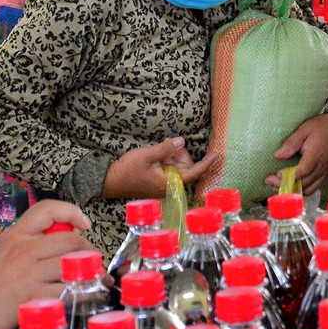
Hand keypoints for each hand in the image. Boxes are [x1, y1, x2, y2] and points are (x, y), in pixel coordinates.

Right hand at [0, 203, 89, 328]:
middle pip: (70, 239)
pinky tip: (84, 297)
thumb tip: (65, 237)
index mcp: (15, 235)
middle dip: (88, 250)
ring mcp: (28, 273)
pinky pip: (68, 290)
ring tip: (93, 280)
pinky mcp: (33, 296)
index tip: (83, 224)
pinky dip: (82, 293)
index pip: (47, 209)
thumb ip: (29, 243)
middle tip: (92, 262)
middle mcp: (22, 250)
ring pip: (73, 263)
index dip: (71, 212)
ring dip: (89, 272)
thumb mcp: (4, 252)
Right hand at [101, 138, 217, 200]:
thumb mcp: (146, 155)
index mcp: (168, 183)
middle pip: (186, 168)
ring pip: (177, 167)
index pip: (193, 172)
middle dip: (180, 154)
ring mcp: (164, 186)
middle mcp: (169, 187)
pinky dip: (166, 160)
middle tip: (168, 144)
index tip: (217, 154)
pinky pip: (169, 169)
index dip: (206, 163)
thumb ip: (165, 148)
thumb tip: (182, 142)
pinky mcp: (158, 183)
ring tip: (159, 149)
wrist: (110, 181)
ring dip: (171, 156)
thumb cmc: (127, 170)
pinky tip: (158, 154)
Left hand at [268, 115, 327, 193]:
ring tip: (277, 186)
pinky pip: (313, 189)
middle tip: (269, 181)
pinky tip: (290, 187)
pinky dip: (301, 191)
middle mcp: (322, 166)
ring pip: (308, 189)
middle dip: (285, 185)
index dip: (290, 175)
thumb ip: (291, 142)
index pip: (304, 170)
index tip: (277, 174)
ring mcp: (324, 173)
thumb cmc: (320, 128)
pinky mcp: (324, 176)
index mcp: (316, 154)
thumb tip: (278, 155)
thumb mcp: (304, 129)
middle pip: (304, 183)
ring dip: (292, 190)